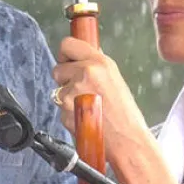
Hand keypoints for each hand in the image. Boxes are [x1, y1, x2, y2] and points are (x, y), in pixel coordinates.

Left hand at [50, 37, 151, 160]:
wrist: (126, 139)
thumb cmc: (124, 113)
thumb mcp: (115, 78)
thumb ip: (96, 65)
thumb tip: (82, 56)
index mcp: (99, 63)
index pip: (67, 44)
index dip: (65, 54)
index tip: (68, 60)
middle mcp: (84, 74)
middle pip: (57, 69)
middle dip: (65, 79)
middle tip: (81, 90)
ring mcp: (72, 93)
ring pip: (58, 90)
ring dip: (68, 97)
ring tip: (88, 106)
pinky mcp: (65, 111)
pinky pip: (60, 108)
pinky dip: (69, 113)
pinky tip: (85, 117)